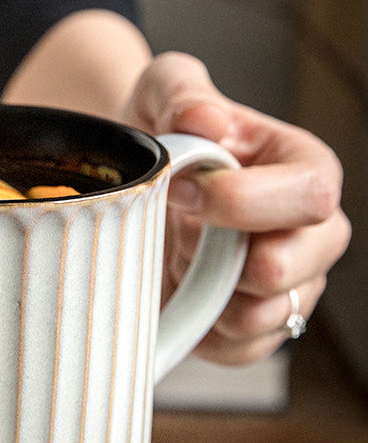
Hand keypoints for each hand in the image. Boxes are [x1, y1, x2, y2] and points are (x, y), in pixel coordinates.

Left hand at [122, 52, 351, 363]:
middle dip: (233, 258)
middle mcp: (304, 230)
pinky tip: (180, 298)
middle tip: (184, 236)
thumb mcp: (162, 93)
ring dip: (212, 297)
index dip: (243, 201)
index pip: (310, 192)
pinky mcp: (250, 325)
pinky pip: (239, 349)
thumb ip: (182, 93)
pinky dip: (203, 333)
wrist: (133, 183)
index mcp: (296, 167)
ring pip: (270, 315)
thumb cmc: (160, 136)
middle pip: (301, 263)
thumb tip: (204, 121)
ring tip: (179, 262)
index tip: (181, 193)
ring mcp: (283, 283)